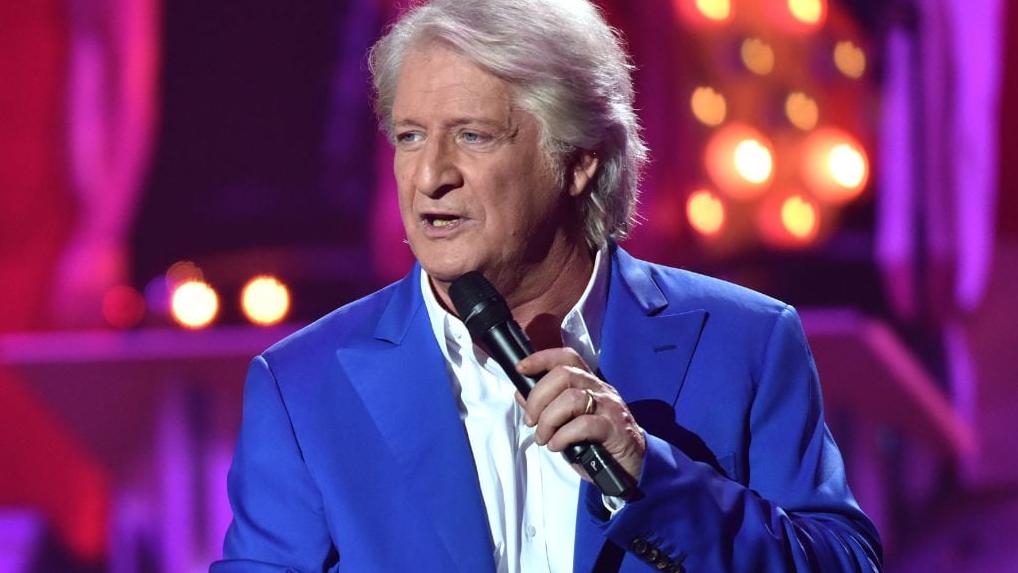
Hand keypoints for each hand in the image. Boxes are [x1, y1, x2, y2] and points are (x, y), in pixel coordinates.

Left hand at [516, 347, 645, 481]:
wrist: (633, 464)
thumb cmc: (598, 441)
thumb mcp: (570, 421)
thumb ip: (547, 406)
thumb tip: (521, 394)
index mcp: (588, 383)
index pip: (567, 357)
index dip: (542, 358)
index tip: (521, 368)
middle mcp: (600, 389)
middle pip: (564, 375)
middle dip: (538, 397)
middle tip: (530, 420)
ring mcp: (608, 407)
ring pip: (571, 398)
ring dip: (548, 420)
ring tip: (543, 438)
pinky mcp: (614, 428)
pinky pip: (583, 425)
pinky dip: (563, 436)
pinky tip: (557, 446)